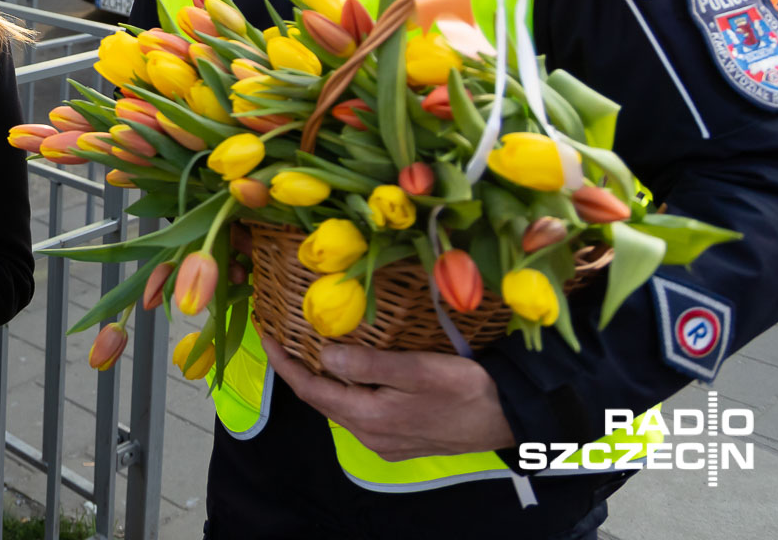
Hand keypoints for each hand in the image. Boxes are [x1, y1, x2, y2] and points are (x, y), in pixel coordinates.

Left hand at [261, 335, 515, 460]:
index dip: (283, 364)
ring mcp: (385, 442)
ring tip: (309, 348)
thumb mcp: (420, 370)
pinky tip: (349, 370)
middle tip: (284, 336)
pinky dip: (346, 390)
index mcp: (369, 418)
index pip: (310, 390)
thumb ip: (369, 364)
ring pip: (340, 406)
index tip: (265, 335)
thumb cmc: (470, 390)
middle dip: (298, 369)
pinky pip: (360, 413)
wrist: (512, 419)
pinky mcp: (400, 441)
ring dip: (322, 379)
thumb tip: (324, 355)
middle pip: (321, 400)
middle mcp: (370, 436)